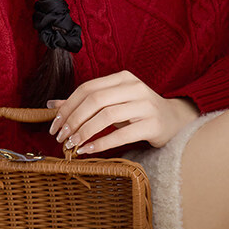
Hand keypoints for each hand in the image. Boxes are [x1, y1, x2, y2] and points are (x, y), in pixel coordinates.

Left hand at [46, 69, 199, 153]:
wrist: (175, 123)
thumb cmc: (140, 114)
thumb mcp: (114, 103)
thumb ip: (86, 103)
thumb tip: (53, 106)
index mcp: (123, 78)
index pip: (88, 88)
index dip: (68, 106)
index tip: (55, 124)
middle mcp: (134, 88)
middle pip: (95, 100)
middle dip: (73, 119)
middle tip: (60, 137)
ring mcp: (145, 106)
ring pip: (107, 116)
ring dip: (85, 131)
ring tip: (72, 144)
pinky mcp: (152, 125)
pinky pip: (122, 134)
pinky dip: (101, 143)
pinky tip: (88, 150)